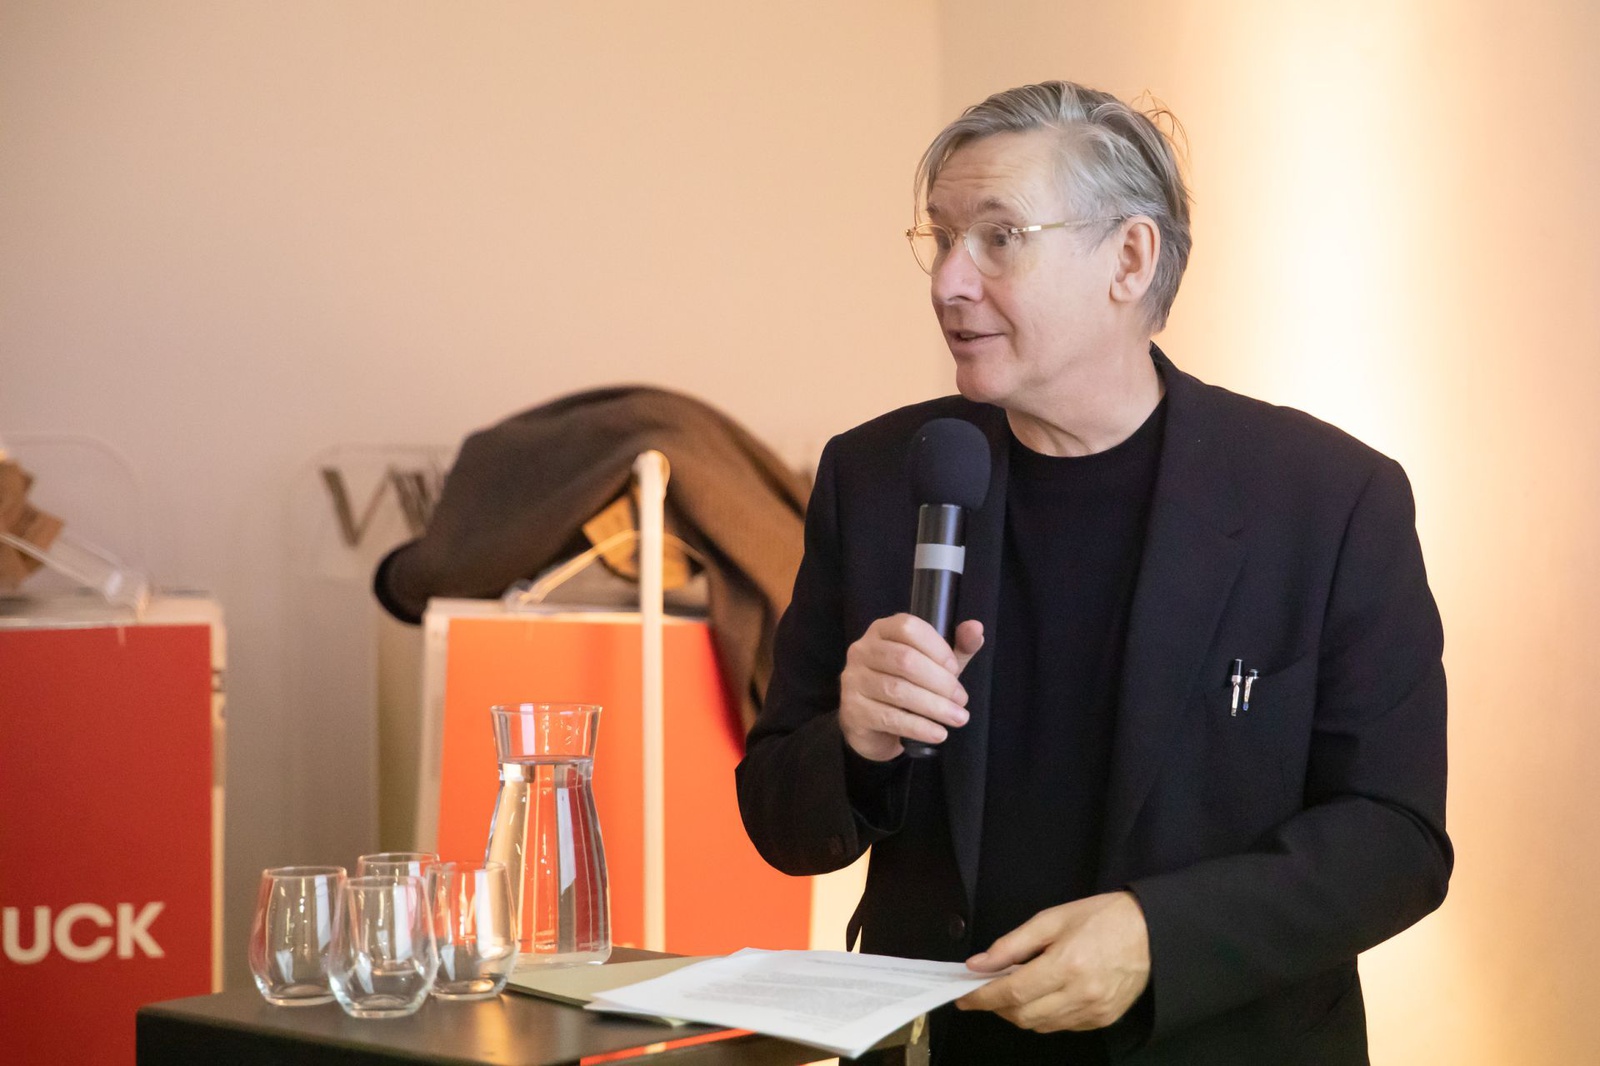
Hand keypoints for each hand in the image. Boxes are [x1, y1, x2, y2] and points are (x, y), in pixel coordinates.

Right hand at [838, 615, 983, 760]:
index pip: (908, 627)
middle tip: (961, 700)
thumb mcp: (934, 664)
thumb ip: (957, 647)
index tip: (955, 670)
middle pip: (904, 660)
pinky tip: (938, 733)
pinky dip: (919, 727)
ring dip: (934, 706)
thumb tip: (976, 628)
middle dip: (940, 682)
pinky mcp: (853, 710)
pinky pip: (890, 718)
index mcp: (881, 630)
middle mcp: (861, 650)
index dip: (937, 648)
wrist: (873, 726)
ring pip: (898, 690)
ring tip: (958, 718)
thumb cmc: (907, 685)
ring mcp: (853, 680)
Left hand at [956, 891, 1149, 1032]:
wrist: (1153, 931)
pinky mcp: (1103, 1020)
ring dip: (1020, 1013)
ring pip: (1041, 1026)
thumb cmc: (1103, 918)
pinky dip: (1045, 1016)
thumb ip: (1012, 944)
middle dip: (998, 1007)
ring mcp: (1094, 1011)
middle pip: (1023, 1016)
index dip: (983, 997)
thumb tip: (979, 964)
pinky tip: (1044, 995)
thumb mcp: (1052, 919)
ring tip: (1016, 989)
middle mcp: (1082, 994)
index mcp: (1068, 964)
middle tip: (987, 990)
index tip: (964, 997)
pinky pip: (1062, 1027)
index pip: (1012, 992)